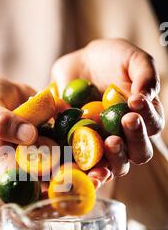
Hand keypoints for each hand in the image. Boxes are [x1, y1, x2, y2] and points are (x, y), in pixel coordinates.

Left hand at [51, 38, 164, 187]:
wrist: (76, 66)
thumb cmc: (110, 60)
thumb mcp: (131, 58)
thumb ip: (144, 72)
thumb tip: (146, 95)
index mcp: (144, 117)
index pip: (153, 125)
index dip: (147, 116)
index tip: (135, 100)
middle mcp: (128, 138)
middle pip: (140, 152)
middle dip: (135, 139)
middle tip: (125, 120)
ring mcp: (105, 148)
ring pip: (118, 166)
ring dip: (116, 158)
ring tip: (109, 141)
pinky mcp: (82, 153)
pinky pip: (86, 169)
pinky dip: (87, 172)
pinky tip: (85, 168)